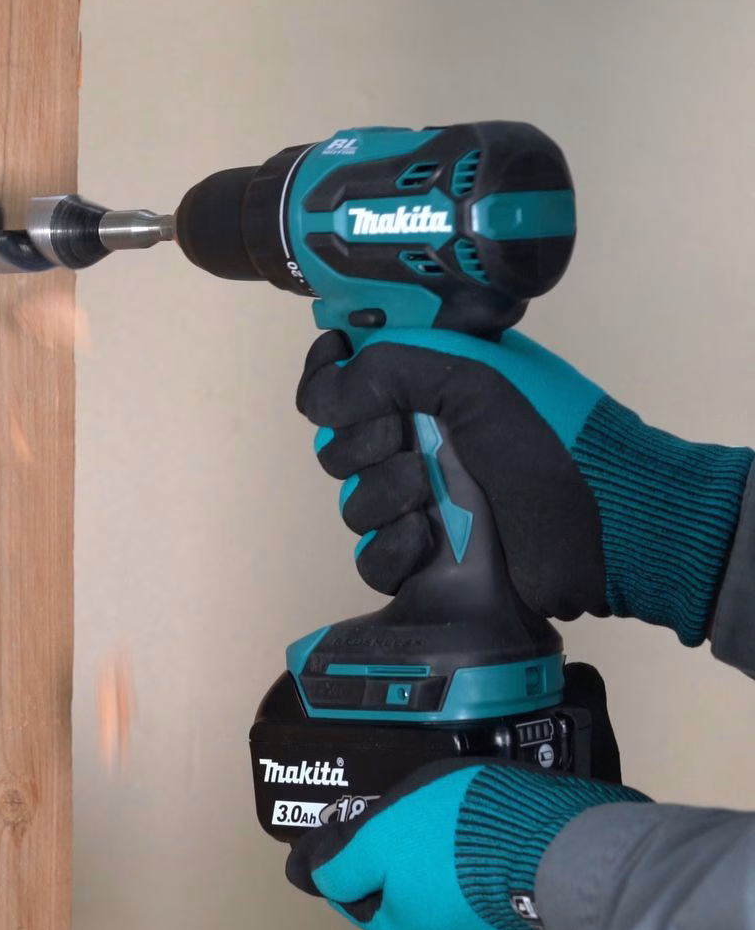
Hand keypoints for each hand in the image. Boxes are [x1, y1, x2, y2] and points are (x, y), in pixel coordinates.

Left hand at [286, 758, 649, 929]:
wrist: (559, 848)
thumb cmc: (457, 841)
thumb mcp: (381, 837)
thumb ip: (342, 860)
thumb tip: (306, 872)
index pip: (353, 892)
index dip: (348, 852)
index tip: (355, 820)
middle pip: (399, 889)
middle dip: (396, 850)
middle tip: (405, 808)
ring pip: (441, 883)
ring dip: (437, 851)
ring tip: (447, 810)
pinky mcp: (523, 912)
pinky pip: (482, 879)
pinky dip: (475, 854)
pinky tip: (482, 827)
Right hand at [297, 328, 752, 643]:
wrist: (607, 526)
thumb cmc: (549, 438)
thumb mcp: (473, 378)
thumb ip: (387, 369)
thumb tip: (322, 394)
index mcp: (423, 392)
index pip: (343, 380)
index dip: (327, 376)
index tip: (335, 368)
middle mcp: (413, 445)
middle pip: (335, 447)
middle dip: (364, 445)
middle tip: (408, 442)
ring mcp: (417, 506)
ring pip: (351, 505)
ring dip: (385, 498)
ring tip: (432, 497)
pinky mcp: (423, 561)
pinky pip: (370, 560)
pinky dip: (393, 551)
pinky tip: (428, 542)